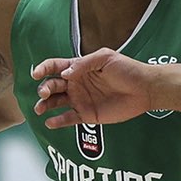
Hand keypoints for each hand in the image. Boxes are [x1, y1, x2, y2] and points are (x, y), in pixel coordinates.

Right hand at [30, 49, 153, 127]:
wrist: (144, 89)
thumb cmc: (127, 69)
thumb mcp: (105, 58)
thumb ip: (84, 64)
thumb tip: (65, 74)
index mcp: (78, 68)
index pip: (55, 67)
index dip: (43, 69)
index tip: (37, 73)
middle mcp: (76, 84)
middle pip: (52, 85)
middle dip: (44, 88)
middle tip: (44, 92)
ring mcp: (80, 100)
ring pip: (56, 103)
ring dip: (45, 105)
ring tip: (40, 108)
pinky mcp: (87, 115)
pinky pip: (68, 119)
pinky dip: (57, 121)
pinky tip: (50, 122)